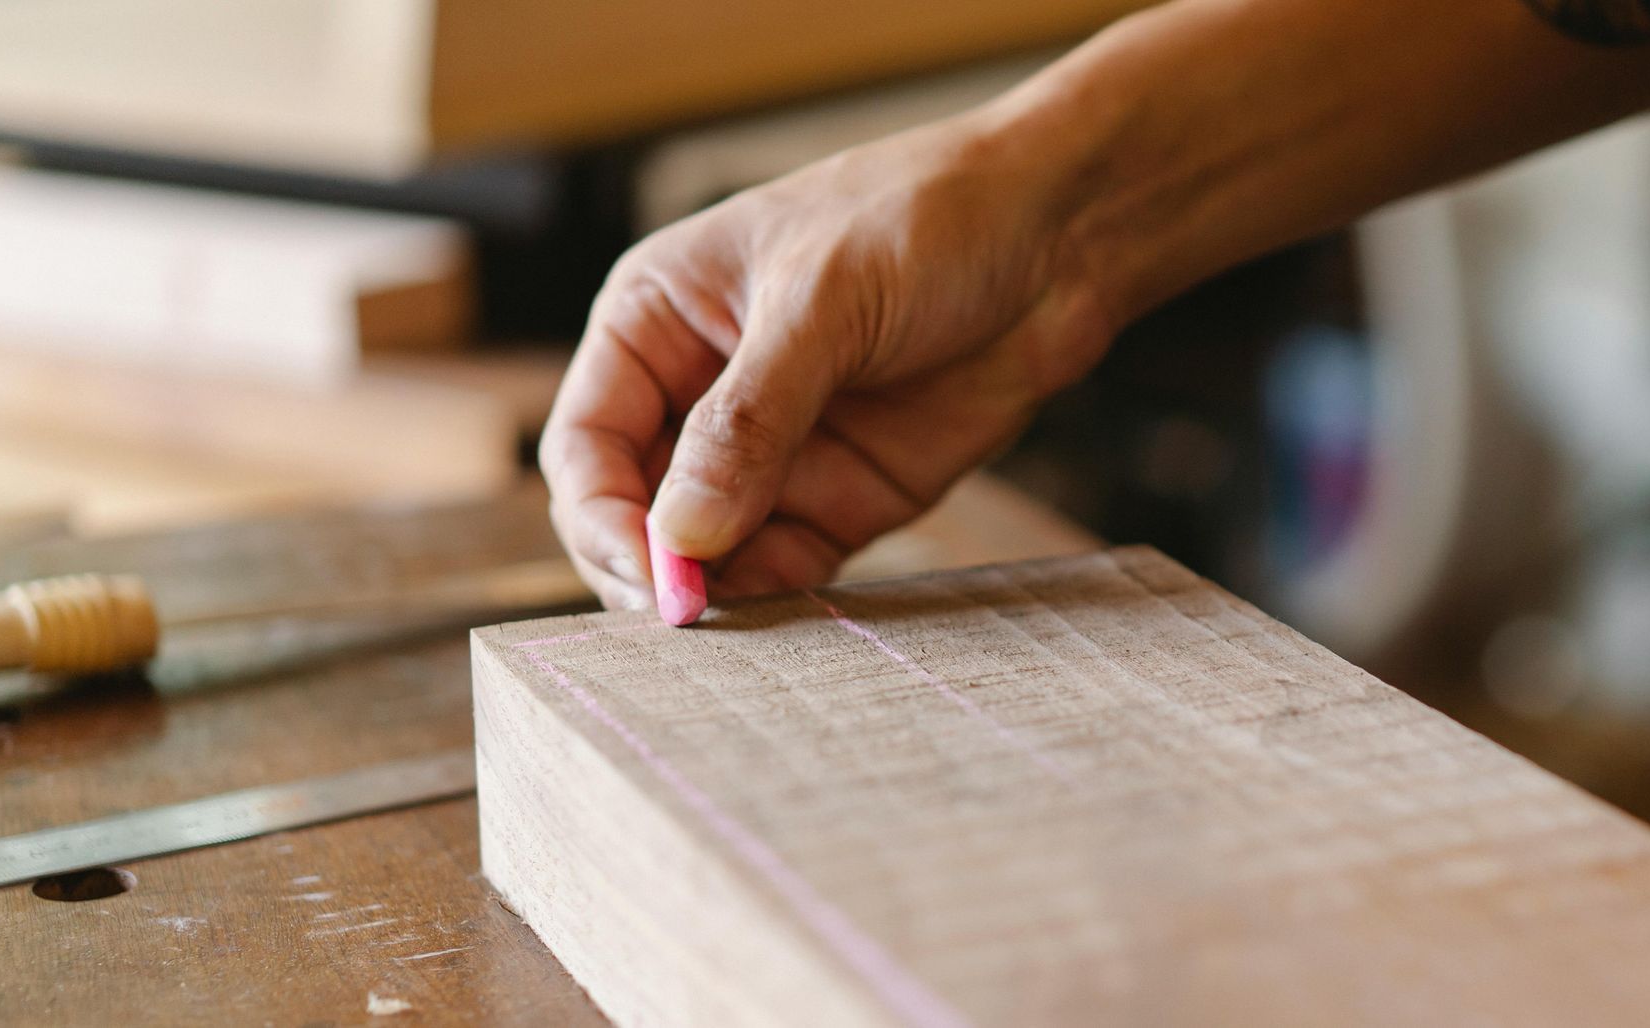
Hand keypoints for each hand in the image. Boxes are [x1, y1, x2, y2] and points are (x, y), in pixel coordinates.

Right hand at [540, 117, 1114, 610]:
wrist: (1061, 232)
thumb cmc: (927, 217)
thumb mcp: (824, 303)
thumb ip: (749, 421)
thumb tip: (680, 534)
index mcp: (659, 322)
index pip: (588, 441)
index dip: (604, 514)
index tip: (646, 569)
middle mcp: (701, 394)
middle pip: (635, 512)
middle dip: (653, 567)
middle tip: (688, 615)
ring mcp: (774, 453)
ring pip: (709, 552)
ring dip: (719, 594)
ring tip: (743, 624)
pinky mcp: (844, 496)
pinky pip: (787, 567)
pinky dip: (783, 599)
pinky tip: (797, 617)